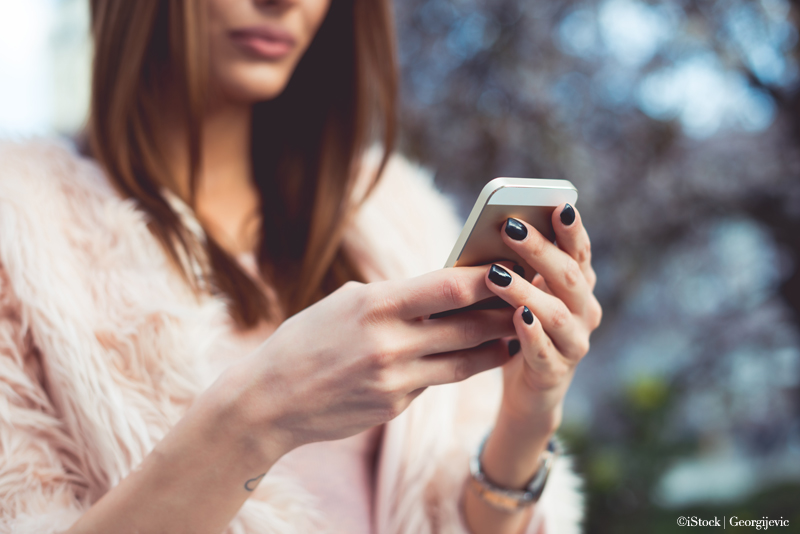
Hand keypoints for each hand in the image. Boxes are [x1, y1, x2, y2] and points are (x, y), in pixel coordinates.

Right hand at [219, 266, 516, 459]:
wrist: (269, 401)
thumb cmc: (304, 341)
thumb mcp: (344, 304)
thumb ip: (392, 298)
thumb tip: (438, 289)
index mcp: (374, 305)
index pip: (449, 287)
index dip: (488, 277)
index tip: (511, 265)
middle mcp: (389, 343)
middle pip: (468, 325)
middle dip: (502, 311)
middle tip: (529, 298)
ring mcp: (394, 380)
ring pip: (464, 361)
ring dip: (495, 346)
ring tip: (515, 333)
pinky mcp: (395, 406)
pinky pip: (434, 382)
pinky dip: (452, 367)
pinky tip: (470, 357)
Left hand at [487, 203, 601, 426]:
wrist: (528, 390)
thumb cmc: (518, 329)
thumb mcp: (521, 293)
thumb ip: (516, 267)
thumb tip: (493, 231)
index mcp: (579, 287)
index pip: (579, 252)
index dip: (571, 230)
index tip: (558, 205)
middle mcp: (584, 312)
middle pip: (568, 276)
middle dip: (540, 250)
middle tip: (510, 228)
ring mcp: (574, 343)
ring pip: (554, 313)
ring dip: (525, 290)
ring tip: (496, 274)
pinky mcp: (556, 372)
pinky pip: (543, 350)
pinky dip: (529, 332)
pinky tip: (515, 317)